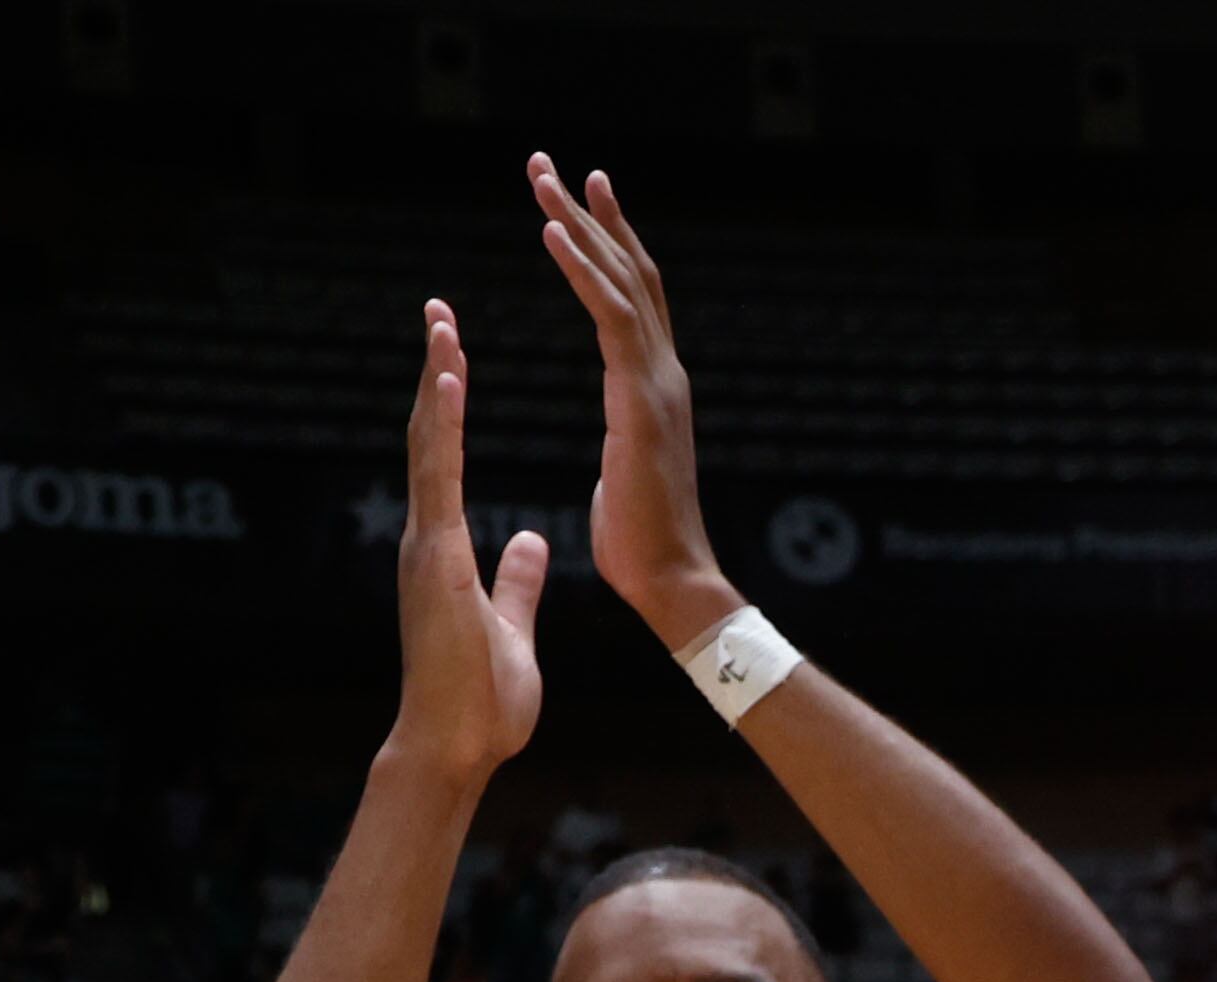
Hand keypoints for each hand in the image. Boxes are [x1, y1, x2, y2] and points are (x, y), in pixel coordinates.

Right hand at [390, 302, 548, 788]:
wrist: (456, 747)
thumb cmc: (480, 701)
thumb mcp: (508, 626)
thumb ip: (514, 582)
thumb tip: (527, 540)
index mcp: (445, 548)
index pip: (444, 458)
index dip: (447, 404)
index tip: (454, 352)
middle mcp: (428, 537)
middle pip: (429, 437)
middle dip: (434, 372)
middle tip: (439, 311)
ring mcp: (426, 547)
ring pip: (427, 448)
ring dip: (434, 383)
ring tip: (442, 324)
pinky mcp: (435, 562)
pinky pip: (439, 484)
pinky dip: (442, 432)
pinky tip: (449, 384)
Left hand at [527, 156, 738, 644]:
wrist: (672, 583)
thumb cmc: (643, 552)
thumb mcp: (626, 483)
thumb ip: (624, 452)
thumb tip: (622, 457)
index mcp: (655, 393)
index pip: (635, 304)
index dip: (610, 249)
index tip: (583, 202)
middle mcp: (664, 376)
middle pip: (631, 275)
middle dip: (594, 215)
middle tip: (556, 164)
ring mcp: (657, 383)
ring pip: (620, 281)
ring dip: (580, 224)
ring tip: (544, 178)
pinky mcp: (639, 398)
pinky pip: (609, 317)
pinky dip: (582, 269)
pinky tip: (553, 231)